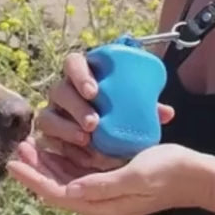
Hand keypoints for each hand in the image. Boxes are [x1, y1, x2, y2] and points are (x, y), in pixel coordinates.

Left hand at [8, 138, 214, 214]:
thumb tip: (71, 189)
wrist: (198, 178)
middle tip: (17, 149)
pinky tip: (57, 146)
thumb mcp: (136, 175)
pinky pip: (81, 173)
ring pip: (67, 180)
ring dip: (48, 164)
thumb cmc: (170, 172)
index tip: (12, 164)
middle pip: (57, 187)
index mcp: (102, 205)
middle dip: (35, 170)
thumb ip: (103, 185)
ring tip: (30, 146)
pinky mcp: (114, 181)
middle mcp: (100, 202)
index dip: (32, 179)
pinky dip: (66, 161)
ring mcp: (107, 192)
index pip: (56, 194)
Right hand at [35, 50, 174, 172]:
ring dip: (64, 127)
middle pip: (59, 90)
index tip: (94, 91)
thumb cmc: (123, 114)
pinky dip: (61, 143)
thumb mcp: (136, 109)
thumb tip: (167, 113)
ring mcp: (54, 112)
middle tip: (94, 122)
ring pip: (48, 114)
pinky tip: (78, 152)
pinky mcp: (50, 132)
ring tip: (85, 139)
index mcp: (84, 74)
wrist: (111, 139)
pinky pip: (47, 136)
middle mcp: (64, 91)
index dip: (80, 74)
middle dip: (75, 105)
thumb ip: (148, 108)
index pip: (73, 63)